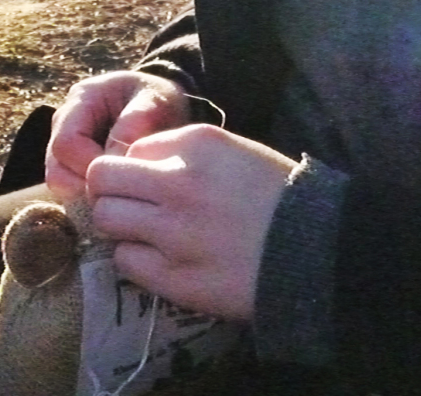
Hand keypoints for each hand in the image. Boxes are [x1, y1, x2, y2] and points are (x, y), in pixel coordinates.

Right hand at [45, 71, 189, 202]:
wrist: (163, 106)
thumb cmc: (159, 100)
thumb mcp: (155, 102)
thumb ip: (133, 126)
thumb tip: (114, 160)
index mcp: (82, 97)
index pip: (66, 143)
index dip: (89, 166)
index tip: (122, 177)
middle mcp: (64, 121)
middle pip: (57, 168)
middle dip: (87, 187)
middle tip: (123, 195)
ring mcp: (65, 145)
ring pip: (61, 184)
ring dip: (88, 196)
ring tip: (122, 198)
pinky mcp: (72, 165)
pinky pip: (70, 192)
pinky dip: (91, 200)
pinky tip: (118, 200)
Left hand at [87, 123, 294, 321]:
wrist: (317, 250)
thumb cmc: (281, 196)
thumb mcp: (236, 151)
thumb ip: (186, 151)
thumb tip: (141, 164)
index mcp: (196, 144)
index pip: (132, 148)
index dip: (138, 166)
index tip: (151, 181)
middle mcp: (177, 182)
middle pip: (103, 178)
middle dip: (111, 190)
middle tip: (130, 205)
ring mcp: (172, 231)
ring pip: (107, 219)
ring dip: (120, 225)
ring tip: (145, 233)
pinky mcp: (174, 276)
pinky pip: (125, 261)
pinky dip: (136, 259)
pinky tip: (161, 258)